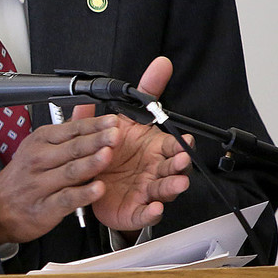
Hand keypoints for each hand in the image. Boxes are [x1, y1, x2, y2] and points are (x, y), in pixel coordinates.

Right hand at [0, 56, 191, 243]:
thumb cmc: (25, 174)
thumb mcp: (39, 145)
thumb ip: (67, 131)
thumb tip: (86, 108)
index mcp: (41, 140)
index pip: (72, 130)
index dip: (94, 125)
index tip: (112, 121)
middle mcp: (41, 159)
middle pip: (73, 148)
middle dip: (96, 140)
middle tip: (115, 134)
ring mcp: (42, 183)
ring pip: (71, 171)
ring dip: (91, 163)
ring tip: (108, 155)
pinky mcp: (46, 207)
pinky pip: (67, 198)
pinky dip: (83, 194)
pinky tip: (98, 189)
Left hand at [70, 56, 191, 234]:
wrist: (93, 184)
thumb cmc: (113, 152)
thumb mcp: (122, 118)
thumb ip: (140, 94)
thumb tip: (161, 65)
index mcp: (154, 147)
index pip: (173, 144)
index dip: (181, 143)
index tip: (185, 139)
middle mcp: (155, 169)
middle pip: (174, 167)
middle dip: (180, 164)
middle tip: (181, 160)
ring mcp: (147, 190)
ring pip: (165, 189)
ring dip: (172, 187)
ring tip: (177, 184)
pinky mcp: (136, 209)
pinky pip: (146, 213)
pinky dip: (152, 212)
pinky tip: (154, 208)